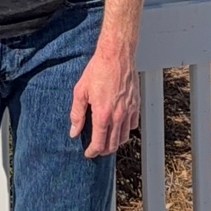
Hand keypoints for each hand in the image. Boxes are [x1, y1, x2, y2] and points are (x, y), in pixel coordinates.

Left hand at [69, 35, 140, 156]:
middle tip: (96, 150)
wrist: (116, 56)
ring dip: (115, 143)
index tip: (88, 154)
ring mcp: (129, 111)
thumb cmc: (98, 70)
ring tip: (107, 141)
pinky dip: (126, 130)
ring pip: (125, 136)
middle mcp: (118, 116)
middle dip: (104, 150)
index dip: (93, 152)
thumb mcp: (80, 91)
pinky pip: (133, 124)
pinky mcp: (136, 104)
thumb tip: (74, 131)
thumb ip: (77, 114)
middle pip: (113, 144)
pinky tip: (119, 127)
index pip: (99, 143)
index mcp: (103, 114)